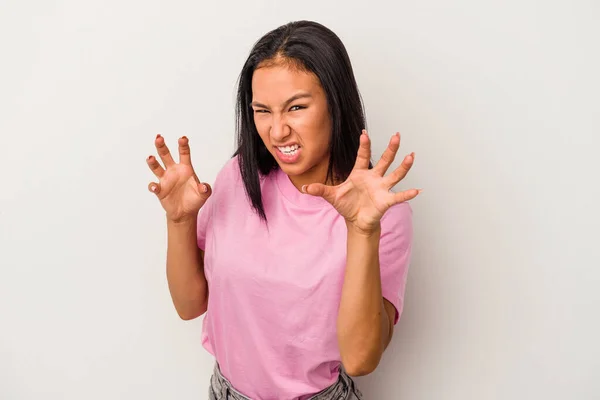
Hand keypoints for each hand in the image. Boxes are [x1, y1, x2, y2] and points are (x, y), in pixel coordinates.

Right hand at [146, 134, 210, 222]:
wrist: (185, 213)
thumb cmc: (195, 200)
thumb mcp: (204, 195)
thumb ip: (206, 190)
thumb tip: (204, 187)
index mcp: (185, 168)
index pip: (184, 153)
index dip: (183, 145)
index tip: (182, 138)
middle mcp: (173, 171)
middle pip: (166, 155)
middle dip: (162, 146)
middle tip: (159, 137)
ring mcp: (165, 179)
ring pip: (156, 167)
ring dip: (153, 162)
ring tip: (151, 158)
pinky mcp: (160, 190)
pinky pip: (153, 186)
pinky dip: (153, 186)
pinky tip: (155, 187)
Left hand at [303, 130, 420, 234]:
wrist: (355, 221)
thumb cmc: (346, 205)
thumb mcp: (331, 196)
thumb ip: (319, 190)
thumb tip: (303, 188)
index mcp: (360, 173)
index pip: (363, 156)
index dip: (364, 145)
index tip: (364, 133)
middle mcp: (374, 178)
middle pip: (384, 160)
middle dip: (391, 149)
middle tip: (397, 135)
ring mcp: (381, 188)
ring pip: (395, 174)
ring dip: (403, 166)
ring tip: (411, 156)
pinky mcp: (386, 200)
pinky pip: (398, 196)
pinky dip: (407, 194)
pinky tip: (417, 191)